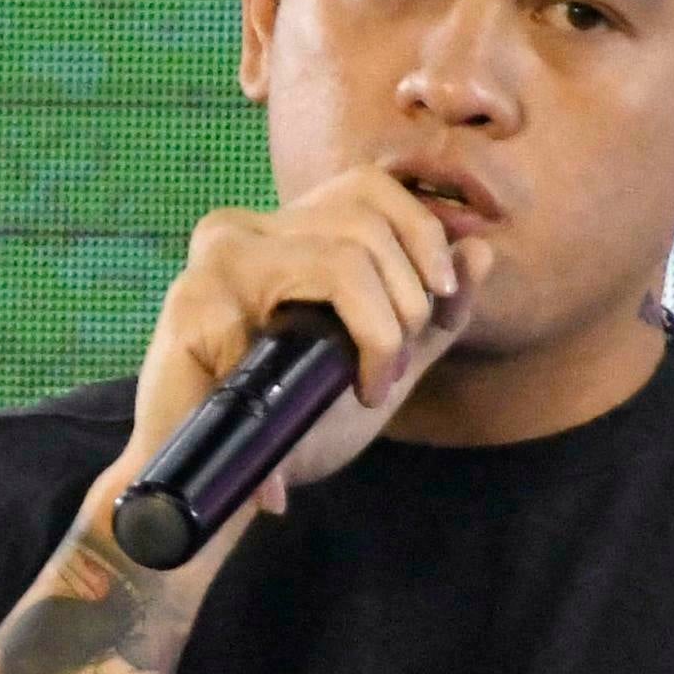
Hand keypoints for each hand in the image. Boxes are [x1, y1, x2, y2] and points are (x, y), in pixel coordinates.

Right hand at [132, 166, 493, 517]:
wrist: (213, 485)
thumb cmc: (287, 425)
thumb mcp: (378, 363)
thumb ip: (430, 315)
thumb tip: (479, 250)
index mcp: (282, 232)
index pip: (371, 188)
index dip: (423, 235)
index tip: (439, 302)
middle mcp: (245, 228)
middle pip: (368, 221)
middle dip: (407, 301)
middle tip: (389, 375)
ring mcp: (216, 260)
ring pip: (342, 259)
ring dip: (377, 332)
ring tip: (368, 386)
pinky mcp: (193, 301)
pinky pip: (293, 313)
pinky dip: (330, 365)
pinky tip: (315, 406)